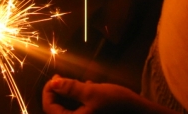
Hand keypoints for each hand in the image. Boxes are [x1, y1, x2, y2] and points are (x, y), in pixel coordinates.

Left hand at [42, 75, 160, 113]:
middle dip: (60, 92)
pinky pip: (80, 110)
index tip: (54, 77)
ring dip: (71, 95)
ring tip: (80, 82)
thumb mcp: (91, 92)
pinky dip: (81, 99)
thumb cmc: (115, 102)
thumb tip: (53, 83)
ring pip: (69, 108)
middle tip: (61, 77)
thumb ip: (71, 88)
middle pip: (58, 109)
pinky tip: (90, 88)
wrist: (138, 112)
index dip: (49, 91)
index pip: (50, 108)